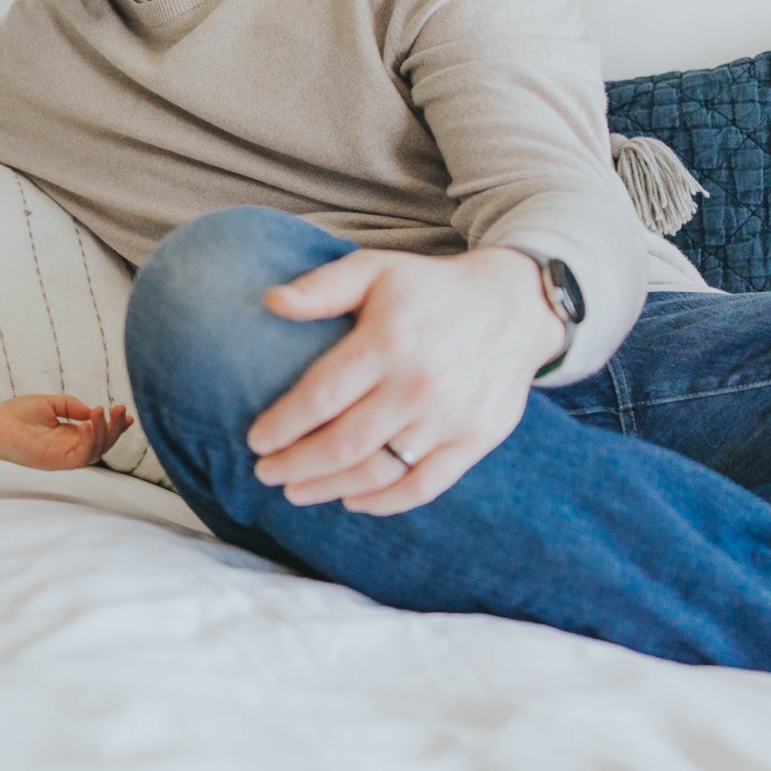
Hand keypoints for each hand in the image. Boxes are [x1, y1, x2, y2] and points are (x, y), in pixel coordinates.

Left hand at [0, 395, 128, 480]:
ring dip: (105, 433)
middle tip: (121, 410)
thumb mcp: (50, 403)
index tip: (125, 411)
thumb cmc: (16, 414)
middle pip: (103, 444)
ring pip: (96, 452)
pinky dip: (89, 441)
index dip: (115, 424)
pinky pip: (81, 456)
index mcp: (69, 434)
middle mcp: (69, 447)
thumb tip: (92, 410)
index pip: (99, 433)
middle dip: (115, 428)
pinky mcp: (55, 462)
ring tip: (103, 412)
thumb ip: (71, 406)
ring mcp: (64, 457)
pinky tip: (90, 424)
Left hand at [249, 246, 565, 515]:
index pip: (320, 397)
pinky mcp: (475, 440)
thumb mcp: (374, 269)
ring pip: (378, 471)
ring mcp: (450, 418)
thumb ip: (321, 287)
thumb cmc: (429, 289)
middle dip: (295, 465)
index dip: (282, 425)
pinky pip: (424, 485)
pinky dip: (384, 502)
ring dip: (330, 488)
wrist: (514, 306)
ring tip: (296, 491)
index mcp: (387, 342)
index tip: (256, 440)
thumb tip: (270, 301)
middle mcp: (419, 385)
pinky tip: (352, 501)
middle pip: (343, 443)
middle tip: (265, 472)